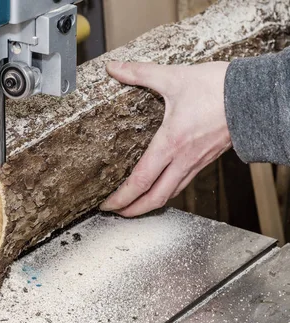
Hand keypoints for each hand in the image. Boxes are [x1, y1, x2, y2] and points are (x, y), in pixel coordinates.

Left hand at [99, 61, 231, 216]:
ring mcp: (197, 162)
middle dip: (133, 210)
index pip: (141, 181)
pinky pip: (184, 183)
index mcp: (171, 143)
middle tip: (115, 213)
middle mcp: (184, 159)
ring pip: (171, 193)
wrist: (256, 94)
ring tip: (134, 205)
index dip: (122, 197)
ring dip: (150, 204)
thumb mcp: (174, 77)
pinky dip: (167, 191)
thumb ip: (140, 73)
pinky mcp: (206, 159)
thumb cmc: (219, 88)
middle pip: (155, 198)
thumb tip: (115, 68)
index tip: (107, 204)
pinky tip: (161, 186)